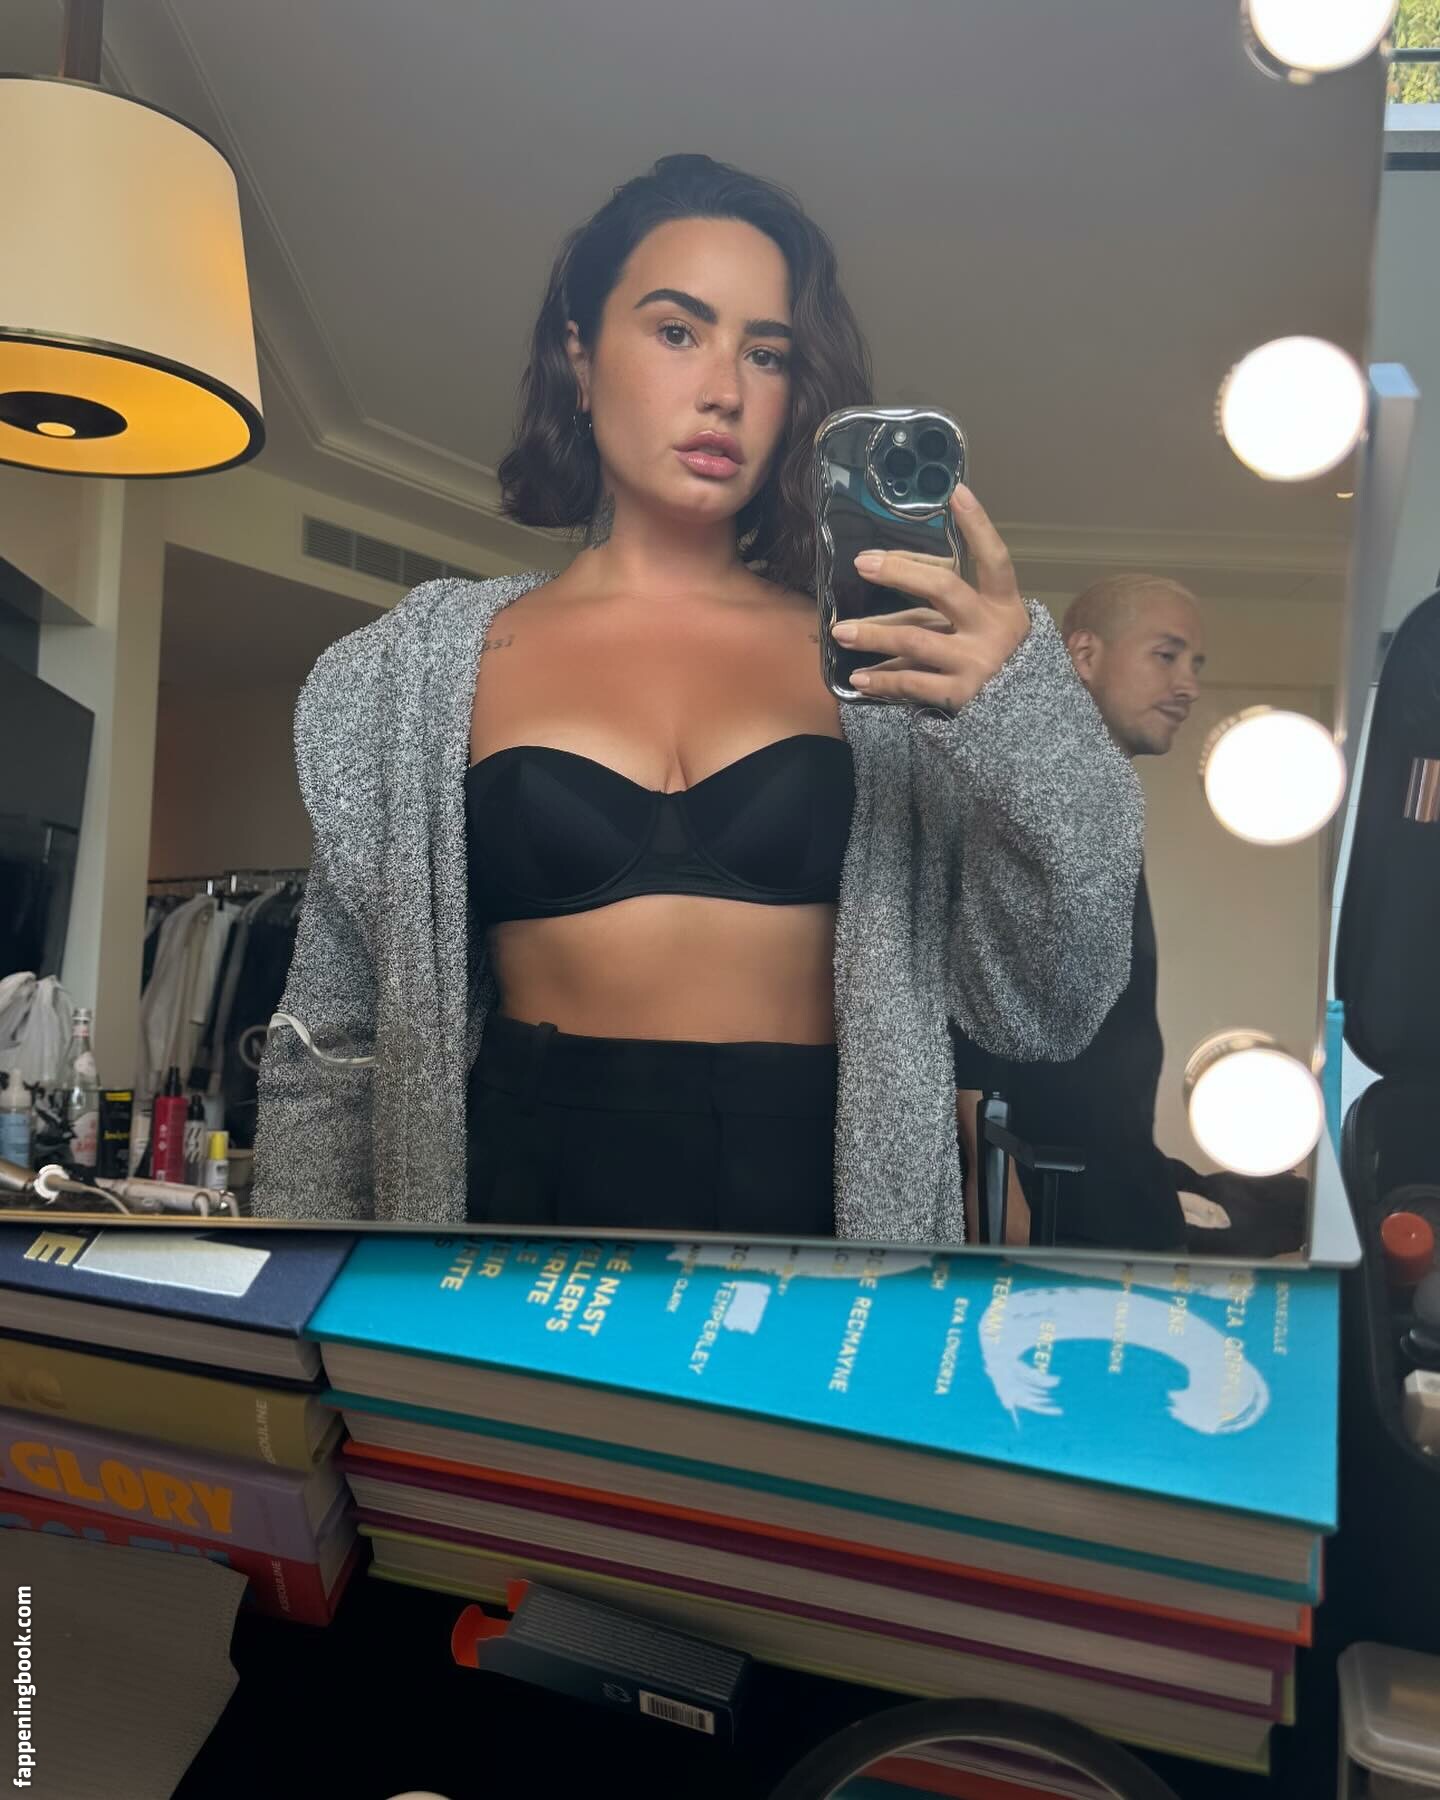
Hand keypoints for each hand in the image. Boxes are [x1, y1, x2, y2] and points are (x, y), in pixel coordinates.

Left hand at [831, 484, 1028, 712]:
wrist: (1022, 714)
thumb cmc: (990, 655)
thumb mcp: (983, 621)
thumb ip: (946, 600)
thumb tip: (889, 566)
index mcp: (1003, 603)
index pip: (994, 558)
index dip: (978, 525)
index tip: (956, 492)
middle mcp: (992, 628)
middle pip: (944, 589)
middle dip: (901, 572)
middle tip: (863, 562)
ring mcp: (976, 663)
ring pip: (915, 640)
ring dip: (874, 634)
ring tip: (840, 631)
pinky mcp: (960, 695)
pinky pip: (912, 683)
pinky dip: (882, 681)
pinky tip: (858, 678)